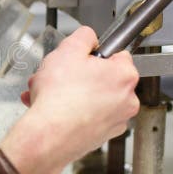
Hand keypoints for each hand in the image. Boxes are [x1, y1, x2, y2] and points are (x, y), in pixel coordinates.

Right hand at [2, 26, 139, 173]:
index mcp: (124, 75)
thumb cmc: (59, 97)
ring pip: (91, 99)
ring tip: (45, 93)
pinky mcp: (101, 137)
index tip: (81, 58)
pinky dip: (70, 112)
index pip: (116, 54)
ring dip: (68, 93)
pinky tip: (50, 108)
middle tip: (57, 75)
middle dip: (76, 75)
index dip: (94, 54)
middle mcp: (127, 100)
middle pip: (102, 78)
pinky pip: (86, 117)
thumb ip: (83, 36)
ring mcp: (115, 121)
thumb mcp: (67, 50)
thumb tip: (89, 37)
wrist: (48, 135)